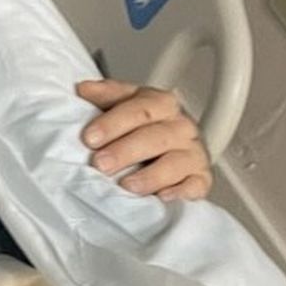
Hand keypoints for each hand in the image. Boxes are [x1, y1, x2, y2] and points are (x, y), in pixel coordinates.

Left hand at [75, 79, 211, 200]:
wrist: (172, 143)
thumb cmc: (144, 125)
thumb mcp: (124, 103)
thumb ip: (105, 95)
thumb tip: (83, 89)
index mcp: (161, 103)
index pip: (139, 109)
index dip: (113, 123)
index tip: (90, 137)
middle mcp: (181, 126)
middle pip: (155, 137)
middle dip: (125, 151)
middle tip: (101, 163)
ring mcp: (194, 152)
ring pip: (175, 162)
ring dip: (150, 176)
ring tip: (127, 185)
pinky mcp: (201, 178)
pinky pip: (195, 185)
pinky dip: (180, 191)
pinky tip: (162, 196)